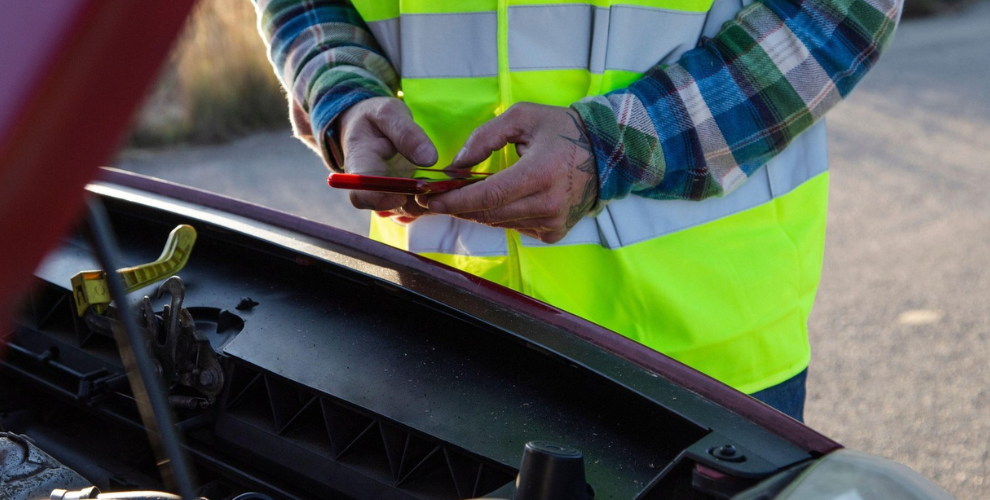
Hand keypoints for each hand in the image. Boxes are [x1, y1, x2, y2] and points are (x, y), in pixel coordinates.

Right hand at [337, 97, 437, 222]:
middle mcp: (369, 186)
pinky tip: (440, 191)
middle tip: (438, 189)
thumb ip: (407, 133)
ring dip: (425, 205)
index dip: (383, 200)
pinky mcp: (396, 196)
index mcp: (360, 164)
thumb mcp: (389, 113)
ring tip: (443, 189)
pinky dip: (427, 205)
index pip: (361, 195)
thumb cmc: (376, 117)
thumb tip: (429, 159)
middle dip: (415, 204)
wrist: (368, 126)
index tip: (406, 193)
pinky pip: (411, 210)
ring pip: (403, 212)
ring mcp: (383, 194)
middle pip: (387, 209)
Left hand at [418, 103, 598, 243]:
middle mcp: (547, 204)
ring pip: (499, 223)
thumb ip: (485, 137)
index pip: (488, 196)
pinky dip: (501, 216)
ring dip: (478, 211)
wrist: (606, 153)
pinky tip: (502, 200)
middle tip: (435, 196)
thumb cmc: (562, 129)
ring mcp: (552, 222)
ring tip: (464, 195)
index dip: (454, 200)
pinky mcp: (554, 233)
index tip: (429, 197)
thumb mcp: (522, 117)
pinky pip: (515, 228)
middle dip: (457, 207)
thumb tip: (456, 164)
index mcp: (540, 173)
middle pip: (488, 214)